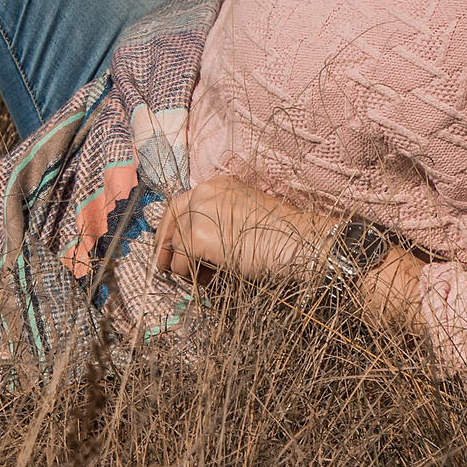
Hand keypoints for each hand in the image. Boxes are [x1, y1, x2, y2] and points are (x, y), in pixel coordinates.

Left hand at [153, 174, 322, 283]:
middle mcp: (204, 193)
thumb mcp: (246, 216)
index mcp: (217, 186)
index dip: (171, 227)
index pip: (181, 204)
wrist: (300, 243)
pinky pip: (181, 263)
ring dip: (186, 266)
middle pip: (172, 221)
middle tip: (166, 267)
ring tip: (206, 278)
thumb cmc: (284, 235)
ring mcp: (199, 214)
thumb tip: (197, 246)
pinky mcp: (197, 238)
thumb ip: (220, 221)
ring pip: (176, 245)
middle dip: (166, 246)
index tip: (168, 246)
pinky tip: (210, 280)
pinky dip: (191, 276)